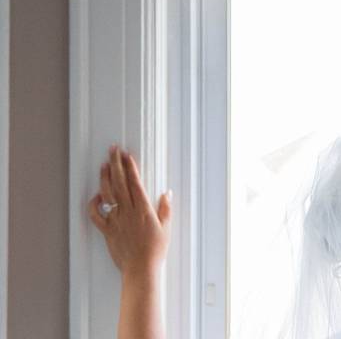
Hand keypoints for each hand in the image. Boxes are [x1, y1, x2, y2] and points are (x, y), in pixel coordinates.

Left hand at [88, 145, 172, 279]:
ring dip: (105, 178)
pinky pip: (96, 214)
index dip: (130, 167)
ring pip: (107, 194)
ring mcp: (116, 220)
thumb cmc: (155, 250)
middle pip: (119, 183)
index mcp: (143, 209)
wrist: (140, 269)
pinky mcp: (107, 230)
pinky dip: (94, 203)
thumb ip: (165, 208)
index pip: (135, 182)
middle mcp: (128, 211)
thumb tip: (166, 192)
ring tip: (104, 165)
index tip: (127, 155)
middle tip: (113, 150)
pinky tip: (96, 195)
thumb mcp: (166, 227)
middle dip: (116, 164)